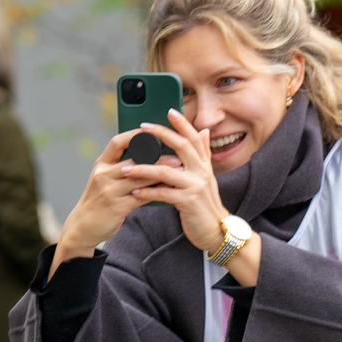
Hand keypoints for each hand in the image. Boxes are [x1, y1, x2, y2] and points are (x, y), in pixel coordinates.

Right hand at [51, 131, 180, 278]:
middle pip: (134, 161)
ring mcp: (109, 191)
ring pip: (140, 179)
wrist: (82, 226)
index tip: (155, 131)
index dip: (135, 135)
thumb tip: (147, 154)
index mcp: (101, 164)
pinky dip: (156, 192)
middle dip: (158, 157)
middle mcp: (103, 175)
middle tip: (177, 155)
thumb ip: (120, 167)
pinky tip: (169, 189)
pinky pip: (141, 196)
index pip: (117, 142)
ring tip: (178, 171)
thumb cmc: (98, 200)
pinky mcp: (117, 206)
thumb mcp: (104, 179)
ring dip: (161, 174)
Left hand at [123, 110, 229, 256]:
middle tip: (142, 128)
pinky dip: (147, 192)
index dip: (182, 123)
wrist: (216, 230)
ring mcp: (195, 186)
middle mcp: (201, 171)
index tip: (169, 111)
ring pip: (166, 171)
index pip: (194, 137)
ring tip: (125, 168)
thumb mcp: (207, 176)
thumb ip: (204, 153)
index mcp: (204, 164)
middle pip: (181, 146)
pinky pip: (163, 193)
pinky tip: (135, 191)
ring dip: (143, 168)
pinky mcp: (187, 202)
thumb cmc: (205, 203)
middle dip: (160, 135)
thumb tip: (204, 130)